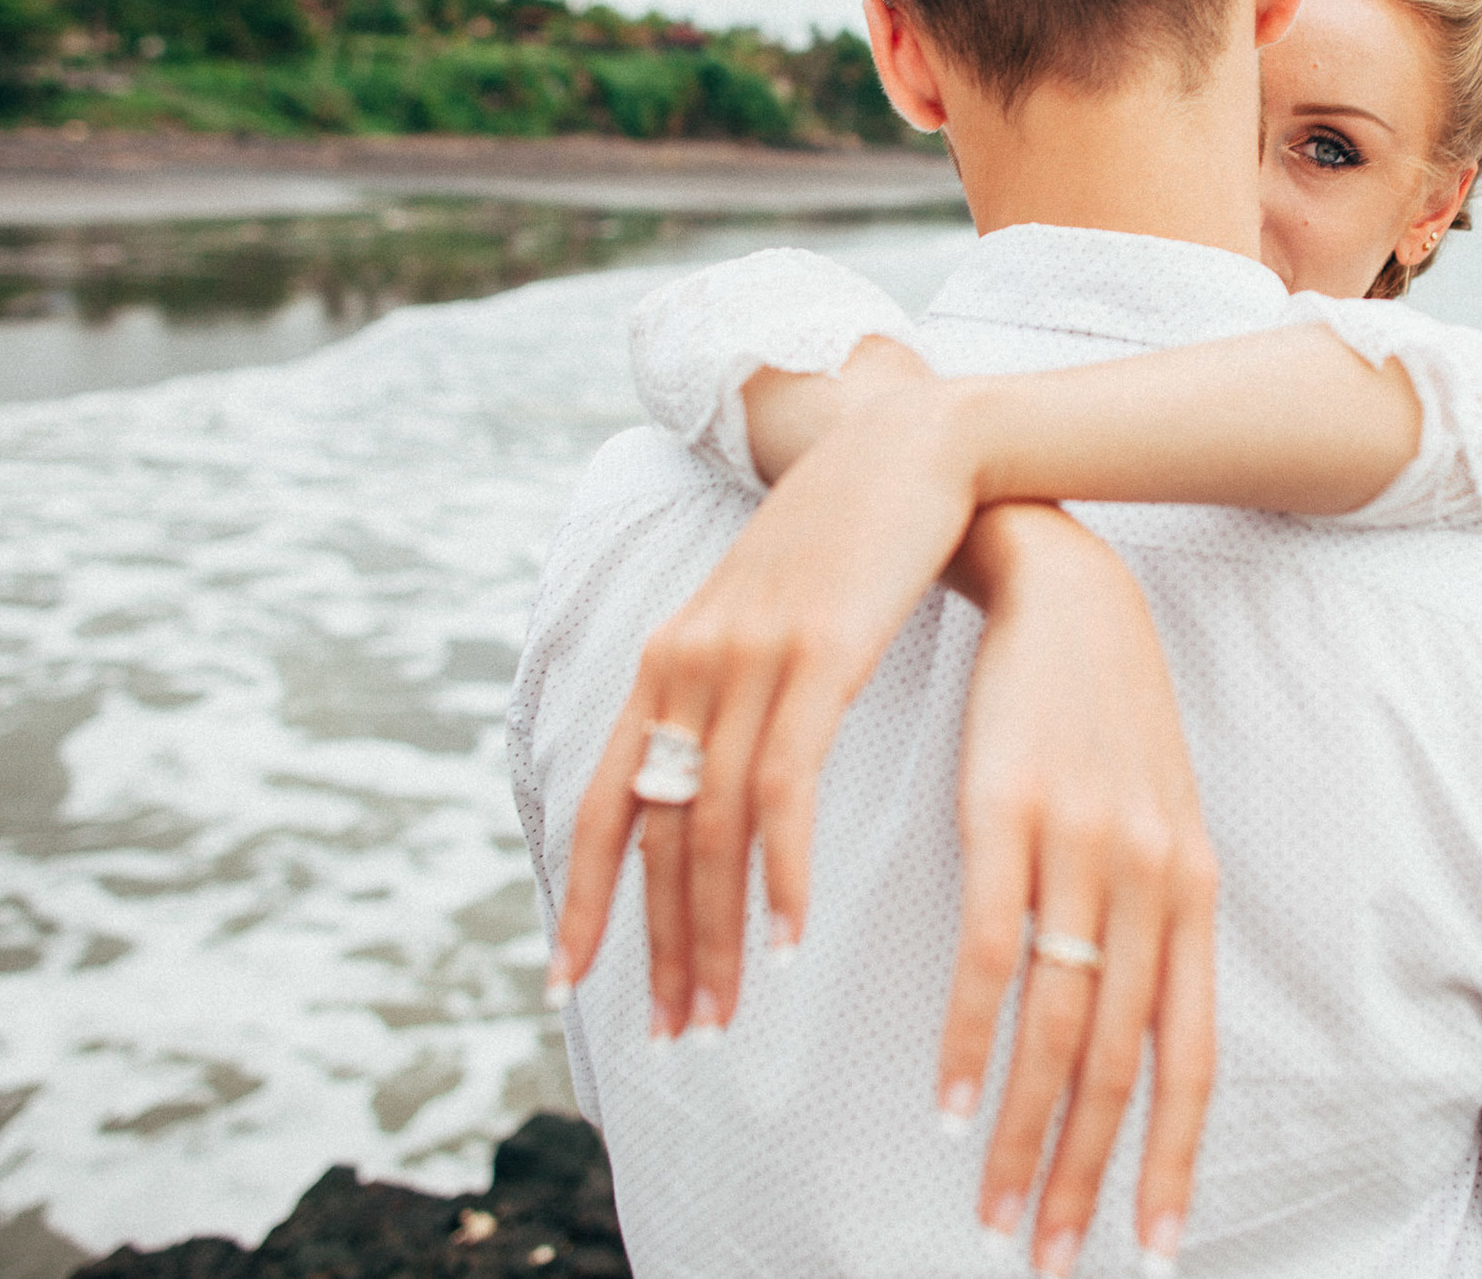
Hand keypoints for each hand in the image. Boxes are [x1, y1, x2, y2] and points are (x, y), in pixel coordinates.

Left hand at [551, 380, 979, 1036]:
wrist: (913, 447)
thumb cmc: (849, 542)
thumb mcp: (765, 618)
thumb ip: (729, 689)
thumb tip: (710, 770)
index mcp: (670, 660)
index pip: (603, 800)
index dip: (582, 896)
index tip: (567, 979)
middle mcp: (690, 661)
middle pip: (656, 834)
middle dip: (658, 946)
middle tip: (673, 1034)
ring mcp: (750, 656)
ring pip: (711, 825)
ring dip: (715, 933)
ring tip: (724, 1012)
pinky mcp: (819, 654)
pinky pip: (784, 786)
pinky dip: (781, 871)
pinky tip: (790, 935)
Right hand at [941, 504, 1215, 1275]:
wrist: (1070, 595)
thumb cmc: (1105, 723)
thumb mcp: (1154, 823)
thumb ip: (1150, 923)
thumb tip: (1130, 1025)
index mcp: (1191, 895)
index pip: (1192, 1058)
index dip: (1170, 1160)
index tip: (1149, 1248)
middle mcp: (1154, 883)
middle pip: (1122, 1061)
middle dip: (1086, 1175)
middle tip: (1046, 1262)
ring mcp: (1086, 849)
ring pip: (1061, 1024)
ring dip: (1025, 1134)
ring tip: (992, 1214)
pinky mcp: (1011, 813)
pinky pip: (994, 950)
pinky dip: (974, 1039)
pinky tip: (951, 1102)